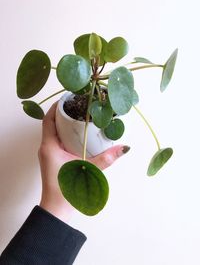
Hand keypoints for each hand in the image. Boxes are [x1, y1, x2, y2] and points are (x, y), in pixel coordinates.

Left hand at [38, 102, 129, 221]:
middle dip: (61, 113)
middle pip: (51, 124)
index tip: (66, 98)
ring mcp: (48, 154)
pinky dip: (65, 134)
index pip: (48, 120)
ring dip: (63, 124)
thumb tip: (124, 148)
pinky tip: (78, 134)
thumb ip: (106, 159)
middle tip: (76, 105)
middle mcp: (46, 148)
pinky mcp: (52, 159)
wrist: (57, 209)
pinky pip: (57, 140)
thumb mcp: (88, 170)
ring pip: (53, 132)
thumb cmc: (67, 190)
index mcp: (49, 146)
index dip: (55, 107)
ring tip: (78, 116)